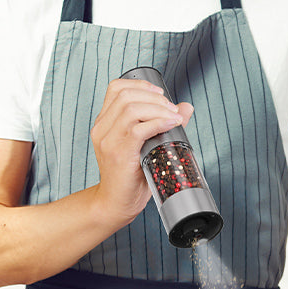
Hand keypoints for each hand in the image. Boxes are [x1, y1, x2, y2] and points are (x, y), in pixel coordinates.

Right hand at [89, 78, 193, 222]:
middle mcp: (102, 129)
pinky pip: (138, 129)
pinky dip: (158, 122)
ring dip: (158, 109)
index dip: (140, 84)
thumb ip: (161, 123)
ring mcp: (108, 141)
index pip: (115, 88)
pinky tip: (171, 124)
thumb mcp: (143, 144)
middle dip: (154, 96)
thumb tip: (185, 106)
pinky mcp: (119, 153)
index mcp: (103, 123)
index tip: (160, 93)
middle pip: (125, 95)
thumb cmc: (130, 175)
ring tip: (174, 116)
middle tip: (171, 108)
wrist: (116, 203)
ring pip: (131, 109)